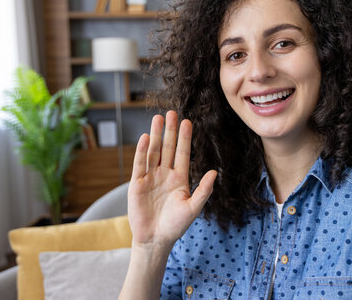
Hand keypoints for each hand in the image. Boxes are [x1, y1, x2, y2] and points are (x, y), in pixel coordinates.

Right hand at [127, 110, 216, 248]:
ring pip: (154, 152)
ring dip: (156, 136)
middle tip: (172, 112)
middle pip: (167, 148)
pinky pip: (140, 164)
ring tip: (158, 118)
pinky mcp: (137, 184)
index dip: (184, 138)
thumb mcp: (193, 208)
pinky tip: (146, 138)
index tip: (187, 122)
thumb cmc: (175, 225)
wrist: (155, 239)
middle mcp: (164, 174)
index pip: (182, 153)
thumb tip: (214, 172)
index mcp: (179, 178)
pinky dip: (142, 151)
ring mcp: (150, 178)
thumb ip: (203, 190)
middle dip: (170, 131)